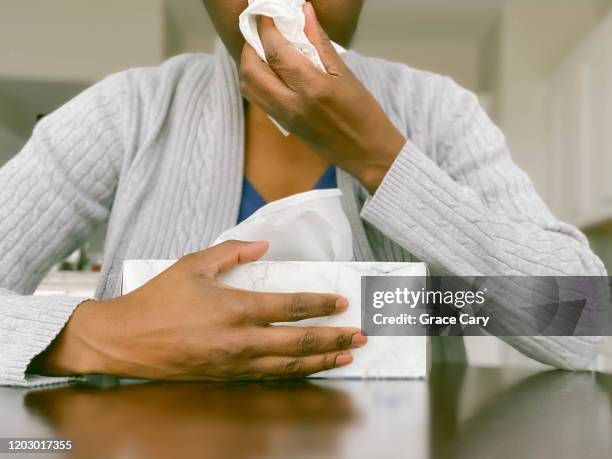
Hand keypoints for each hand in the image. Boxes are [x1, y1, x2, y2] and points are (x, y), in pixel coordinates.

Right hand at [30, 240, 366, 380]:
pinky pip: (268, 377)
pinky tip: (307, 369)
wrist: (124, 340)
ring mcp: (233, 363)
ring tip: (345, 356)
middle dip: (333, 338)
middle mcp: (239, 340)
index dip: (320, 304)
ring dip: (320, 360)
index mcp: (234, 308)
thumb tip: (262, 246)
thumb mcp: (193, 264)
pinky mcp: (225, 377)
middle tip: (359, 335)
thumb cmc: (157, 299)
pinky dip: (293, 372)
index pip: (290, 306)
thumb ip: (231, 251)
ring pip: (288, 365)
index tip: (341, 303)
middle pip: (298, 341)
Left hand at [238, 2, 406, 193]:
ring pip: (248, 86)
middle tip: (262, 33)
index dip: (266, 28)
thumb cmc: (363, 113)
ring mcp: (284, 117)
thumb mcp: (345, 74)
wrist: (366, 153)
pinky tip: (272, 71)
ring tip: (265, 51)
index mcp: (311, 88)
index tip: (266, 12)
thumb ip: (319, 43)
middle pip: (251, 70)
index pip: (275, 51)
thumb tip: (303, 13)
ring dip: (249, 64)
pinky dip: (257, 80)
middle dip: (251, 46)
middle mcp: (291, 104)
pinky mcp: (283, 125)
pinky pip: (258, 99)